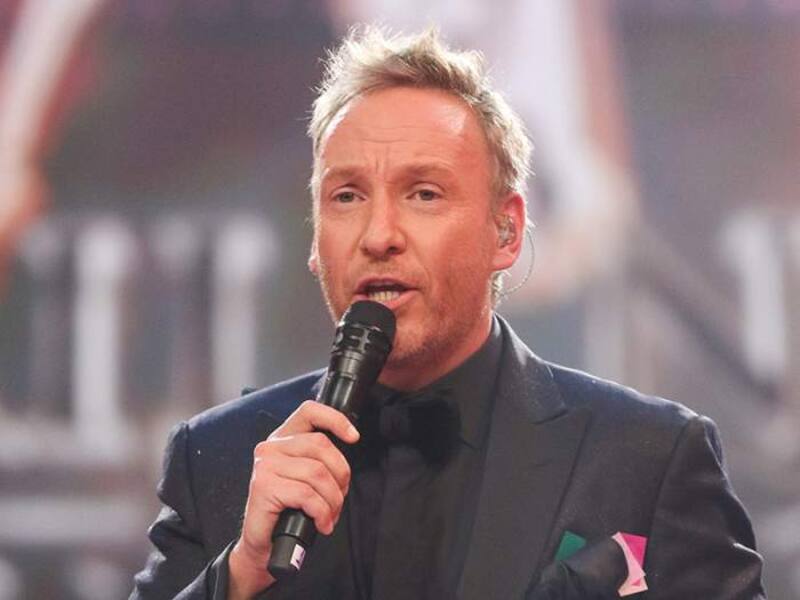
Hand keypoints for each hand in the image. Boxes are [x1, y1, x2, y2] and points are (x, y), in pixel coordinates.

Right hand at [227, 400, 358, 598]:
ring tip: (330, 515)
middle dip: (341, 474)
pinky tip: (322, 524)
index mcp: (282, 439)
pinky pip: (306, 495)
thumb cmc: (289, 511)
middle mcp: (270, 447)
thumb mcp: (306, 478)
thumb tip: (349, 447)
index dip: (335, 419)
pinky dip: (321, 512)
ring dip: (333, 500)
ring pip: (317, 472)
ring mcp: (265, 465)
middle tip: (340, 497)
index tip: (354, 438)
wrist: (264, 545)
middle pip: (321, 445)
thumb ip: (319, 459)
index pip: (309, 411)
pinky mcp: (263, 487)